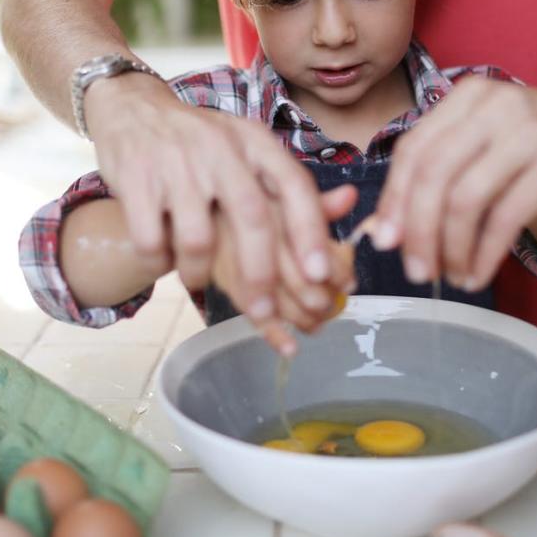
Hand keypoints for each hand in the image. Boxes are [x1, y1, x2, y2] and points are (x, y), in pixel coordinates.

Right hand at [86, 75, 337, 323]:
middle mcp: (220, 148)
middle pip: (251, 217)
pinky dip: (159, 263)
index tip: (321, 276)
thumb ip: (290, 184)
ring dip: (199, 273)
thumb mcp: (249, 151)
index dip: (310, 232)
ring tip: (197, 279)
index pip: (294, 185)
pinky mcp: (136, 179)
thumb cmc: (202, 142)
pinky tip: (162, 263)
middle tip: (264, 311)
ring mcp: (176, 163)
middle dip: (261, 274)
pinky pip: (152, 240)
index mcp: (254, 142)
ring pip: (197, 239)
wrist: (133, 107)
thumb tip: (348, 205)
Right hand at [211, 185, 358, 355]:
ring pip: (273, 295)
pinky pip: (245, 308)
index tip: (346, 284)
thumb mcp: (276, 189)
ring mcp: (232, 248)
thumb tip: (350, 196)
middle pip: (296, 273)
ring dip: (300, 317)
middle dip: (320, 299)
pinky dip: (271, 332)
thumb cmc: (240, 199)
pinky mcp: (216, 272)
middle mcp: (254, 221)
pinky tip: (289, 346)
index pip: (316, 241)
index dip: (336, 268)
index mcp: (276, 197)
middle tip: (330, 306)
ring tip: (315, 323)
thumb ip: (314, 201)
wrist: (185, 204)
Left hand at [373, 77, 536, 288]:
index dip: (393, 200)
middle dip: (417, 232)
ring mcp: (529, 133)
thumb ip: (444, 176)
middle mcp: (495, 107)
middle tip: (415, 269)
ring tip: (451, 276)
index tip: (385, 240)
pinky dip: (485, 254)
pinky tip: (479, 272)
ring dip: (450, 248)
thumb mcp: (493, 143)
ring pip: (465, 200)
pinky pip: (505, 218)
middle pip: (433, 176)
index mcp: (469, 96)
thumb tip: (385, 227)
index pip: (413, 150)